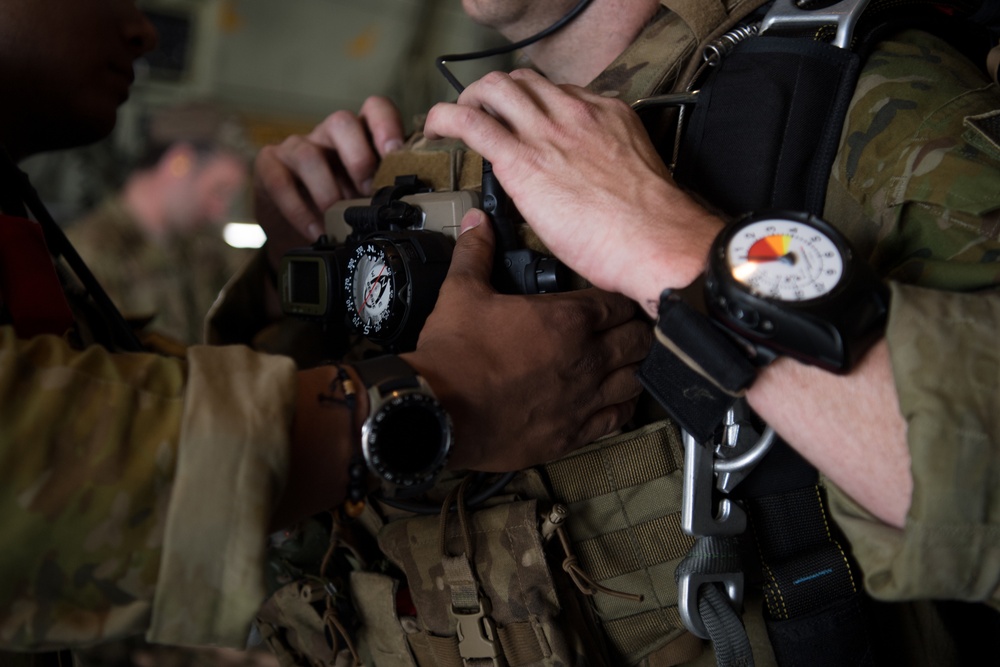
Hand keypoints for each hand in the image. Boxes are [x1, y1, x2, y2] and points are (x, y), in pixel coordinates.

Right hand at [253, 96, 404, 267]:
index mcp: (361, 136)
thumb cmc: (343, 207)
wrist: (298, 228)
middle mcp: (329, 135)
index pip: (375, 109)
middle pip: (342, 122)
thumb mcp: (370, 197)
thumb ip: (389, 191)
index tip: (395, 152)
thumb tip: (418, 207)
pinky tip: (315, 230)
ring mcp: (297, 147)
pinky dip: (298, 210)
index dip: (386, 124)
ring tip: (338, 218)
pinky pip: (280, 181)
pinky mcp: (269, 166)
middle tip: (368, 191)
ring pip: (309, 154)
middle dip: (358, 158)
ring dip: (326, 190)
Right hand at [403, 210, 651, 471]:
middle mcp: (586, 358)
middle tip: (630, 329)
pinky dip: (622, 408)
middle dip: (637, 331)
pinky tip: (617, 401)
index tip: (617, 301)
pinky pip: (617, 419)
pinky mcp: (573, 434)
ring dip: (634, 368)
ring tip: (628, 363)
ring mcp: (584, 399)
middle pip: (638, 340)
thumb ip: (478, 253)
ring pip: (635, 380)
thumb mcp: (462, 292)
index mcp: (568, 319)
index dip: (622, 299)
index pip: (620, 303)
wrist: (439, 412)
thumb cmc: (454, 354)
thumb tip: (479, 222)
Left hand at [424, 69, 722, 314]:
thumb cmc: (652, 226)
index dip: (532, 107)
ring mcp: (548, 132)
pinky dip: (446, 119)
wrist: (657, 241)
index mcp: (606, 115)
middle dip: (495, 95)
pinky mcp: (524, 159)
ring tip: (455, 123)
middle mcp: (576, 113)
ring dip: (469, 100)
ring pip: (495, 88)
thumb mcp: (633, 177)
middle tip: (481, 118)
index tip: (523, 125)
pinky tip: (436, 130)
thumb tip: (585, 188)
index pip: (558, 94)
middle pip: (523, 81)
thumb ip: (605, 168)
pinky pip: (472, 122)